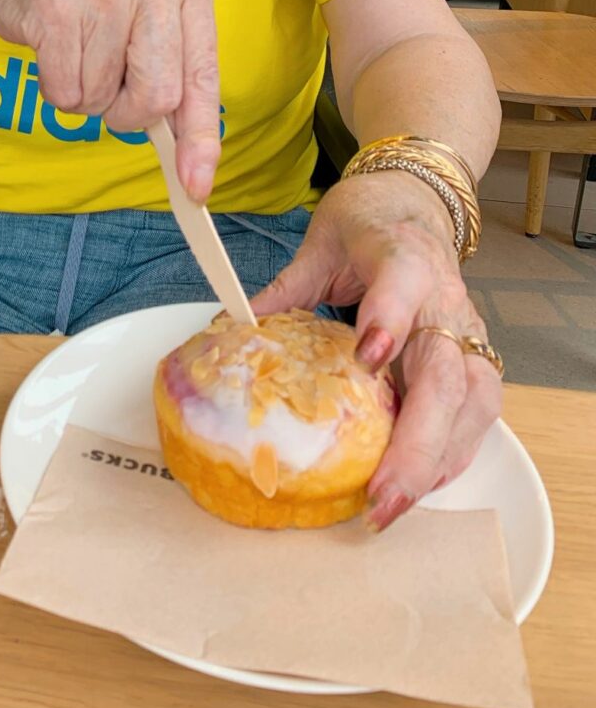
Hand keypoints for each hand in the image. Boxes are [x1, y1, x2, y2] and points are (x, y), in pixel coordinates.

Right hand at [0, 0, 220, 198]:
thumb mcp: (145, 11)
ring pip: (104, 97)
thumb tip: (193, 166)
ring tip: (75, 46)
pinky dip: (56, 87)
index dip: (200, 135)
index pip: (202, 72)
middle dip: (127, 111)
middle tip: (108, 84)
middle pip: (158, 95)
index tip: (197, 184)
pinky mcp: (54, 5)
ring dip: (85, 92)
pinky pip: (65, 92)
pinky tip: (51, 46)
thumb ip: (173, 72)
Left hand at [252, 172, 500, 529]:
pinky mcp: (474, 359)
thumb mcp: (319, 244)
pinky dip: (450, 454)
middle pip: (446, 373)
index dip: (389, 319)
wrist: (417, 203)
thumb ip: (285, 289)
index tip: (368, 358)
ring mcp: (467, 333)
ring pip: (472, 404)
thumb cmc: (368, 223)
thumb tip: (231, 328)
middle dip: (418, 440)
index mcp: (403, 257)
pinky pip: (475, 415)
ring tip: (394, 504)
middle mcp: (444, 300)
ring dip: (437, 460)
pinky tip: (419, 486)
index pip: (403, 284)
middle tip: (382, 490)